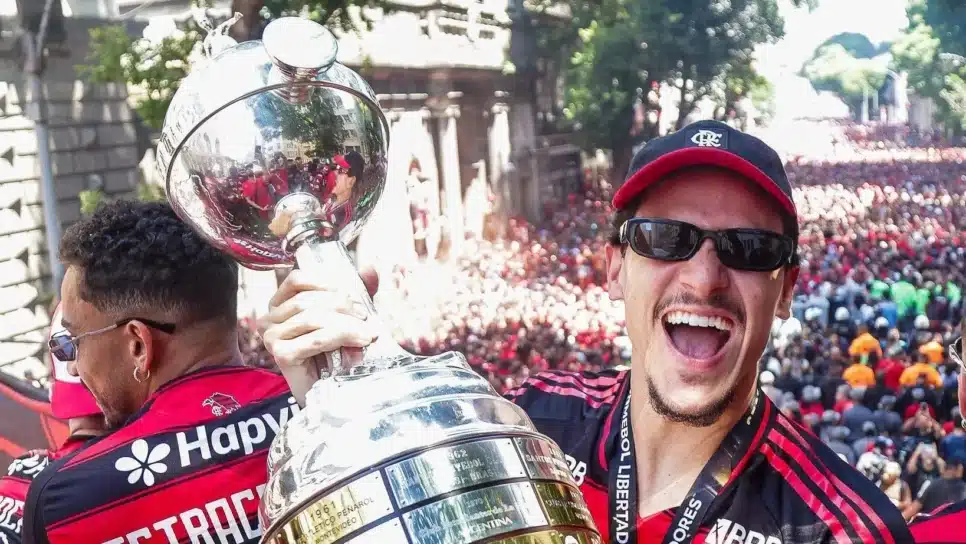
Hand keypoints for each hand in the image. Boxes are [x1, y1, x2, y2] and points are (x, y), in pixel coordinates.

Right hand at [259, 267, 379, 403]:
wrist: (329, 396)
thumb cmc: (335, 355)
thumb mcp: (344, 319)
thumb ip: (354, 294)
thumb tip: (370, 268)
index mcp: (279, 304)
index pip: (297, 280)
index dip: (327, 282)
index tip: (354, 295)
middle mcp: (269, 319)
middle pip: (307, 300)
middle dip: (343, 305)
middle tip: (366, 317)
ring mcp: (272, 338)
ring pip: (313, 318)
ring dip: (347, 323)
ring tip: (367, 333)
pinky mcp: (281, 356)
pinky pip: (316, 339)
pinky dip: (341, 338)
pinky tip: (359, 342)